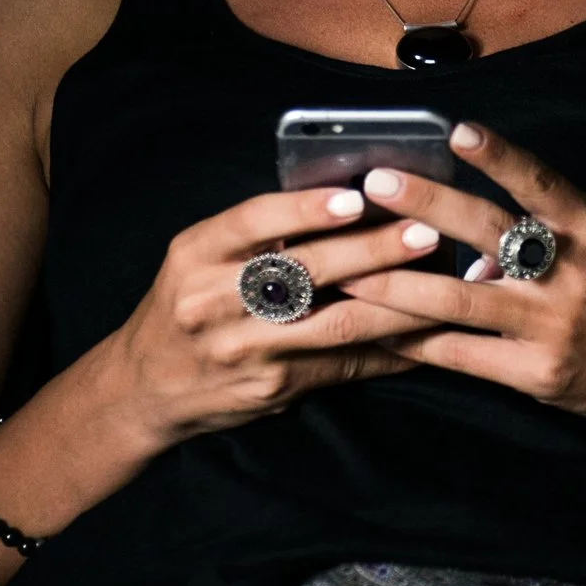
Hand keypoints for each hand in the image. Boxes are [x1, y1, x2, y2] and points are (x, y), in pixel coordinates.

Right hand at [107, 184, 443, 445]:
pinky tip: (425, 334)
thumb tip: (346, 204)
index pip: (253, 222)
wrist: (145, 387)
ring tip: (439, 280)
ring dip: (395, 303)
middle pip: (303, 273)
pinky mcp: (271, 387)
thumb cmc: (184, 303)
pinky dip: (387, 349)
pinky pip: (341, 365)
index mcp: (196, 253)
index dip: (306, 209)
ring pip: (334, 325)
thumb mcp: (199, 256)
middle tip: (424, 231)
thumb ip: (255, 235)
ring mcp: (245, 350)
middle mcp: (214, 301)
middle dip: (371, 250)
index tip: (355, 197)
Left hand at [339, 122, 585, 480]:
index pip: (539, 183)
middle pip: (486, 231)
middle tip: (374, 184)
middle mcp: (571, 272)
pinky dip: (419, 344)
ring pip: (458, 300)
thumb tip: (474, 244)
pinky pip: (464, 356)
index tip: (456, 130)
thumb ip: (549, 233)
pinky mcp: (538, 374)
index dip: (498, 155)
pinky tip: (381, 334)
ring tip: (349, 272)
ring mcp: (552, 326)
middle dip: (424, 206)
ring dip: (395, 286)